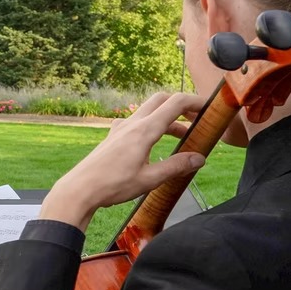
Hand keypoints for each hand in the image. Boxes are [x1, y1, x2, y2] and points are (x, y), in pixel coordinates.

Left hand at [39, 92, 207, 231]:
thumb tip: (199, 159)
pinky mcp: (113, 136)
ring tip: (183, 136)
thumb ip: (176, 167)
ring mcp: (121, 128)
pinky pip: (137, 122)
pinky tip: (155, 144)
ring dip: (168, 118)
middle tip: (197, 118)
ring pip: (149, 111)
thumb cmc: (112, 185)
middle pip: (162, 99)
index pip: (176, 103)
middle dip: (182, 104)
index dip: (196, 102)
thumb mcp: (150, 179)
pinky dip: (152, 125)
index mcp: (144, 130)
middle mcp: (132, 123)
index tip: (211, 109)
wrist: (79, 190)